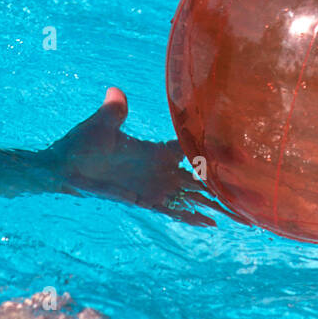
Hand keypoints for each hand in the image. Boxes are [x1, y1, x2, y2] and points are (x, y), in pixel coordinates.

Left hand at [45, 88, 224, 226]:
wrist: (63, 167)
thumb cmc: (82, 142)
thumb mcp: (101, 124)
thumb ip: (114, 111)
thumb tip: (116, 92)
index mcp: (156, 150)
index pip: (191, 149)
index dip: (215, 150)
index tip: (240, 153)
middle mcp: (160, 170)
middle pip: (200, 179)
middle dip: (225, 185)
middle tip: (253, 193)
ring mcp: (154, 188)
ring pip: (192, 199)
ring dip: (215, 207)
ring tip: (242, 216)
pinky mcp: (143, 202)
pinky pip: (172, 212)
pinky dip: (191, 218)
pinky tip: (210, 226)